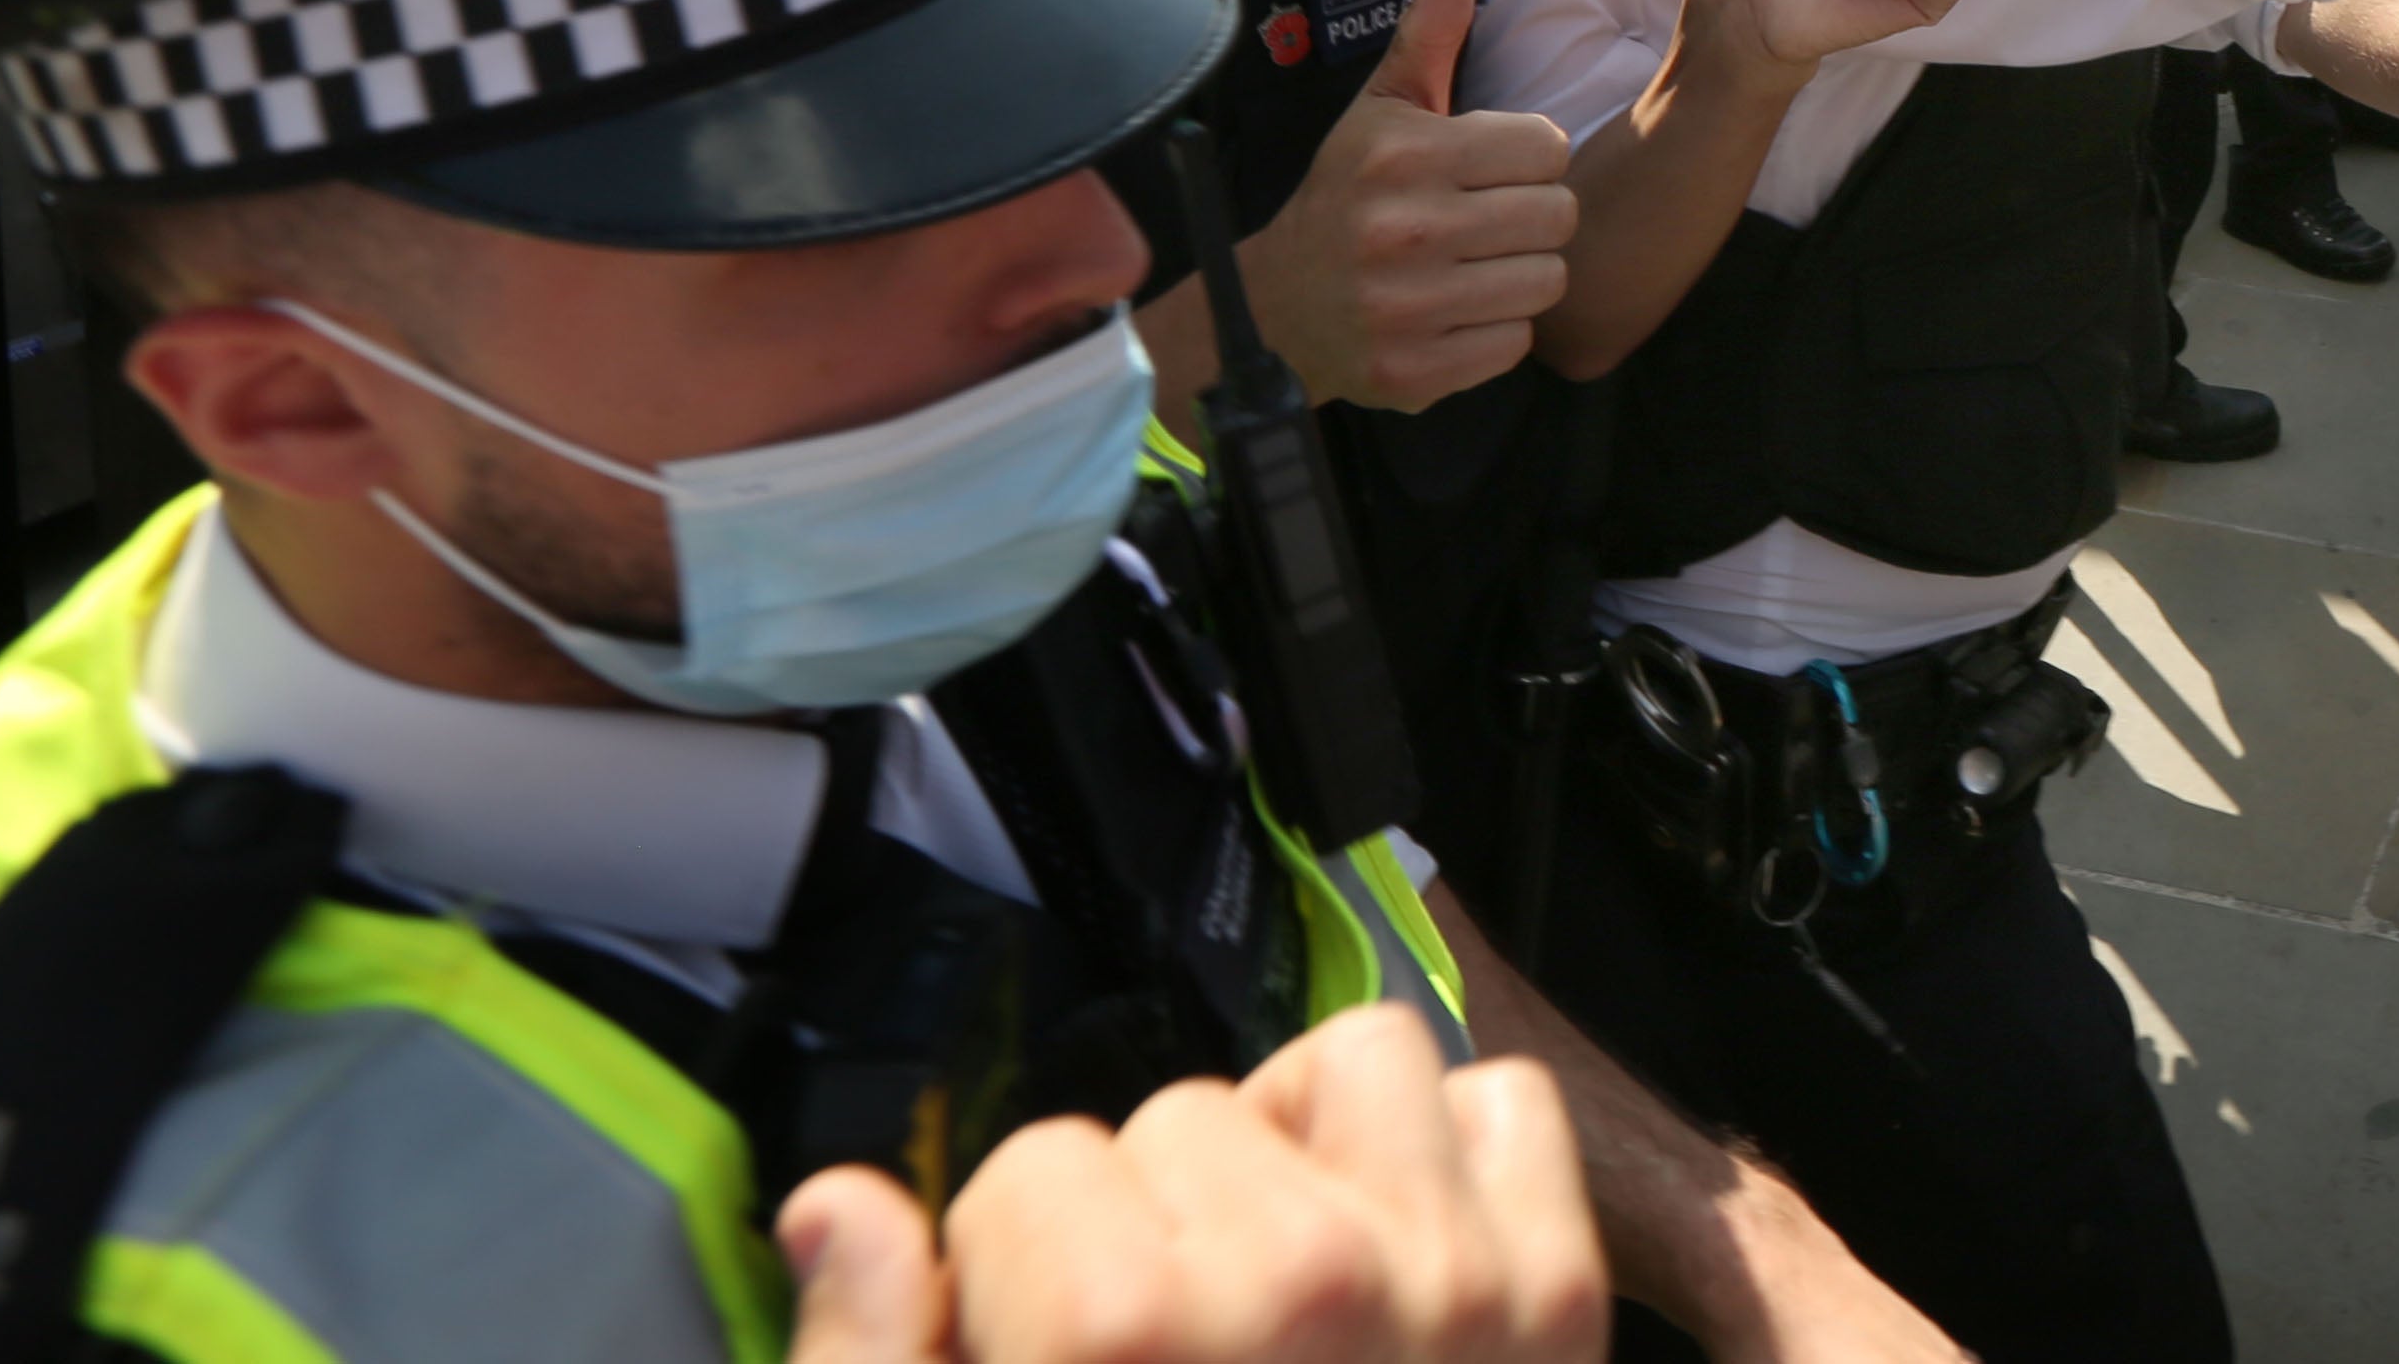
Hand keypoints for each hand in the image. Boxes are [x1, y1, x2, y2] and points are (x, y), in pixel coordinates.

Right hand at [778, 1009, 1606, 1363]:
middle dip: (1150, 1219)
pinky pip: (1502, 1105)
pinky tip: (1401, 1253)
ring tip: (1278, 1269)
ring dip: (1306, 1148)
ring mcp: (1450, 1283)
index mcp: (1118, 1330)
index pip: (1031, 1168)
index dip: (1016, 1269)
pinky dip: (1454, 1155)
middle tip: (1165, 1350)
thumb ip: (871, 1361)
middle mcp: (1296, 1280)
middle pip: (1177, 1119)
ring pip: (1348, 1064)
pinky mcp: (1558, 1302)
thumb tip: (839, 1203)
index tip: (1044, 1357)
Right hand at [1243, 0, 1576, 410]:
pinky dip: (1495, 331)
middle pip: (1558, 216)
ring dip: (1519, 276)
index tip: (1486, 170)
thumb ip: (1429, 33)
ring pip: (1547, 283)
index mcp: (1406, 155)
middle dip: (1531, 217)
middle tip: (1483, 221)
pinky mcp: (1416, 373)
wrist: (1273, 308)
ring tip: (1470, 266)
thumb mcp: (1382, 109)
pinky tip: (1453, 313)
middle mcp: (1407, 231)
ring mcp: (1410, 308)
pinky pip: (1516, 344)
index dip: (1526, 159)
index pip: (1548, 148)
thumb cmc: (1345, 196)